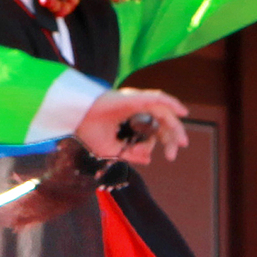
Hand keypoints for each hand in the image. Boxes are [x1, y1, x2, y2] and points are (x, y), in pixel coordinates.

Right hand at [73, 87, 189, 168]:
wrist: (74, 117)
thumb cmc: (88, 129)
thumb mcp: (111, 149)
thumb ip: (130, 154)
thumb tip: (149, 159)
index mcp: (132, 118)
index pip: (156, 129)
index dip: (164, 142)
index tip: (167, 157)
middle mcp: (137, 109)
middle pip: (162, 121)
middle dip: (171, 138)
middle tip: (173, 155)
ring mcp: (137, 102)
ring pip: (163, 112)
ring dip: (175, 127)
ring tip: (182, 142)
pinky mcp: (135, 98)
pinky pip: (157, 99)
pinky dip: (171, 103)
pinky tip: (182, 112)